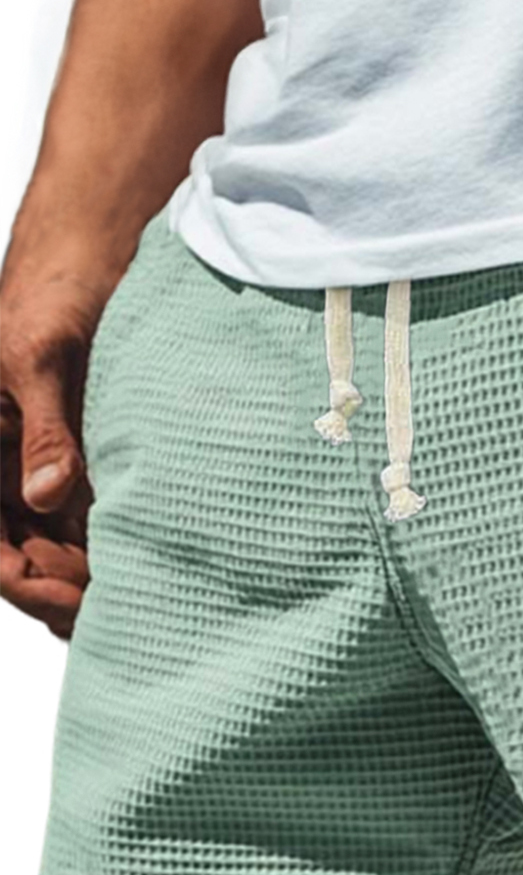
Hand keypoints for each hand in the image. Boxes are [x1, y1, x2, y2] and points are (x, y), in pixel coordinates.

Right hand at [0, 260, 105, 638]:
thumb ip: (42, 430)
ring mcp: (35, 472)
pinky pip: (85, 525)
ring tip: (140, 600)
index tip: (76, 603)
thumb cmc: (48, 296)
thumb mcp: (40, 359)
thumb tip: (46, 495)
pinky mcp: (74, 465)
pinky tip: (146, 569)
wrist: (89, 259)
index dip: (26, 585)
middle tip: (124, 615)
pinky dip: (110, 551)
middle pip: (23, 562)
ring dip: (90, 580)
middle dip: (66, 595)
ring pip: (54, 551)